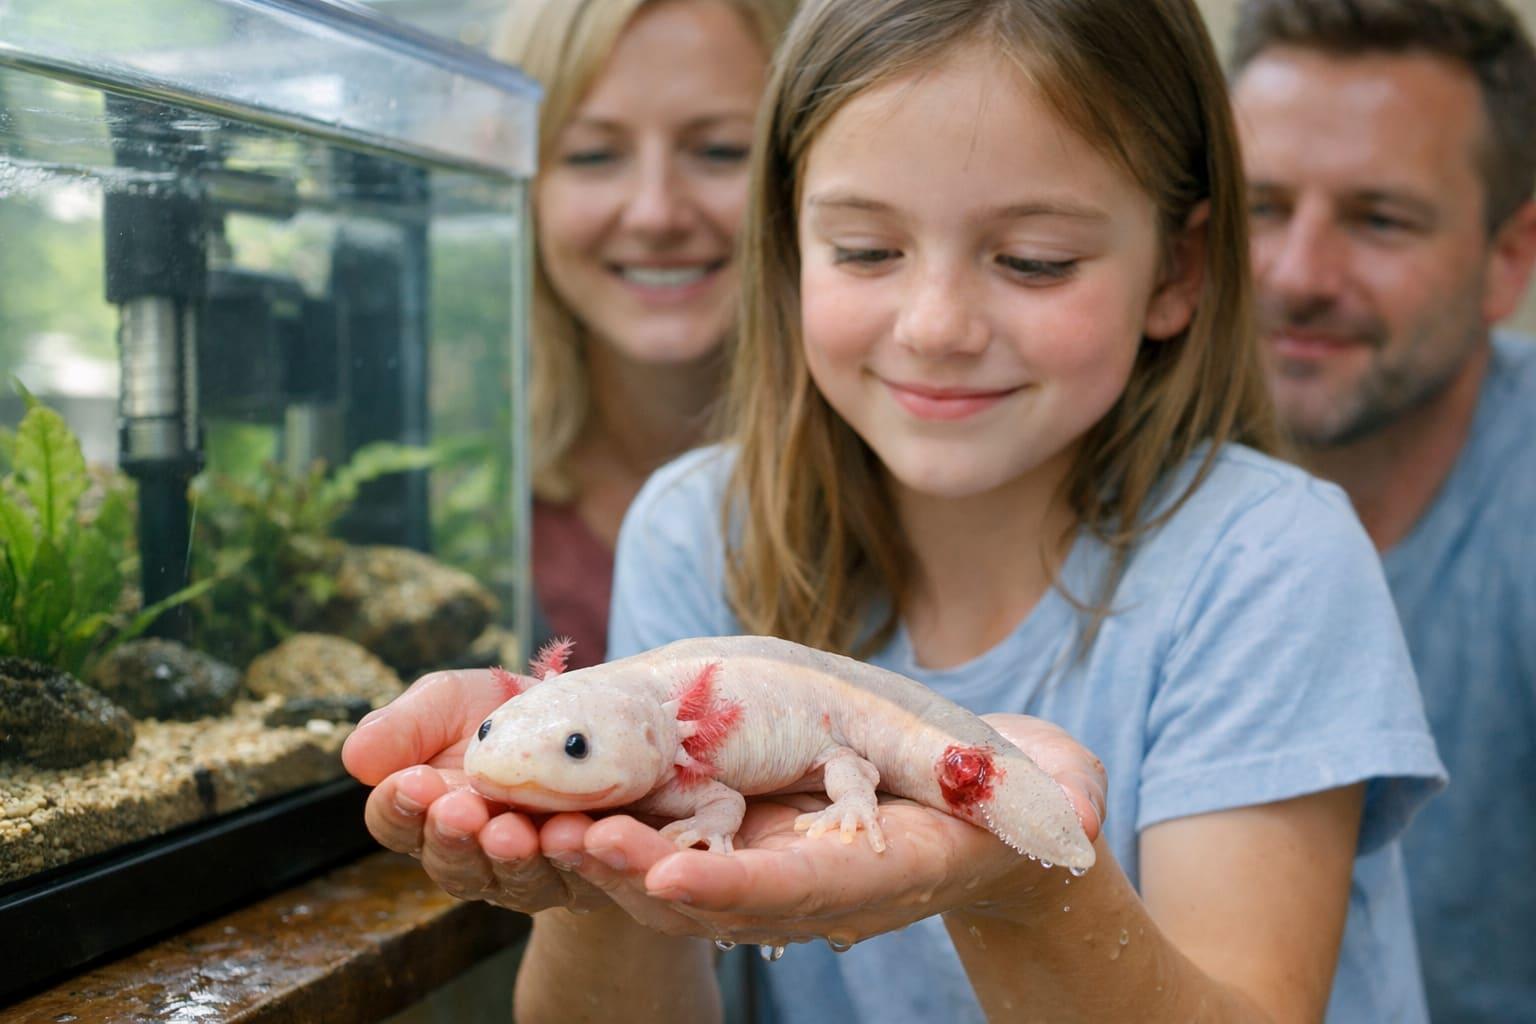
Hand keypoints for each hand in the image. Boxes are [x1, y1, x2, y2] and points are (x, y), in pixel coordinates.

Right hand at [340, 668, 606, 913]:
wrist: (596, 718)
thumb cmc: (506, 713)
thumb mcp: (450, 703)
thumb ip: (405, 727)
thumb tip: (356, 759)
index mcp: (428, 814)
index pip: (396, 823)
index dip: (400, 807)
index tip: (414, 781)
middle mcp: (473, 855)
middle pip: (451, 864)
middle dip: (454, 837)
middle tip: (461, 810)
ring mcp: (528, 872)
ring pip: (513, 882)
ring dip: (511, 857)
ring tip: (513, 829)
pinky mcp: (586, 876)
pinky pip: (581, 880)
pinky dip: (577, 859)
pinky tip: (575, 832)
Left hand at [540, 714, 1105, 947]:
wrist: (984, 814)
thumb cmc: (1020, 792)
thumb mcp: (1046, 789)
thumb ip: (1056, 798)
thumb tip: (1083, 806)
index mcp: (883, 871)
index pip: (805, 887)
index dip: (741, 887)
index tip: (674, 877)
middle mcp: (815, 883)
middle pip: (714, 895)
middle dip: (638, 876)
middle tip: (566, 846)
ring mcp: (774, 862)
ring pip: (671, 873)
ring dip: (601, 853)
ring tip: (531, 825)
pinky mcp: (744, 830)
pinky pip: (666, 834)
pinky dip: (608, 821)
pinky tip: (548, 796)